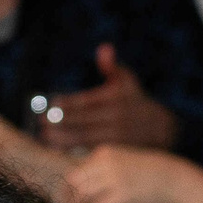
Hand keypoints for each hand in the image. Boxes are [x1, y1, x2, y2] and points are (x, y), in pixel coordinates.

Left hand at [42, 44, 178, 151]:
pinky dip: (75, 153)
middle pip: (84, 121)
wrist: (162, 130)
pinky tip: (59, 152)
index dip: (69, 102)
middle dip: (62, 123)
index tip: (53, 102)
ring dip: (64, 140)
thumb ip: (112, 67)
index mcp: (116, 100)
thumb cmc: (136, 102)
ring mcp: (117, 139)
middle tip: (41, 123)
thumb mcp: (128, 81)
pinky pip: (92, 153)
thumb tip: (104, 48)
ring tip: (45, 138)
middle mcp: (117, 120)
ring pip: (86, 139)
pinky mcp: (117, 154)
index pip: (88, 101)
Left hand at [62, 144, 190, 202]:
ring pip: (83, 197)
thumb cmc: (154, 176)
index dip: (78, 188)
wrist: (178, 183)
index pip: (77, 172)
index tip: (84, 199)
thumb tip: (80, 189)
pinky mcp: (120, 197)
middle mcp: (105, 163)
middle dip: (76, 198)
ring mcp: (112, 179)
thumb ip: (104, 171)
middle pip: (74, 184)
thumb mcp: (126, 163)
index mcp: (105, 153)